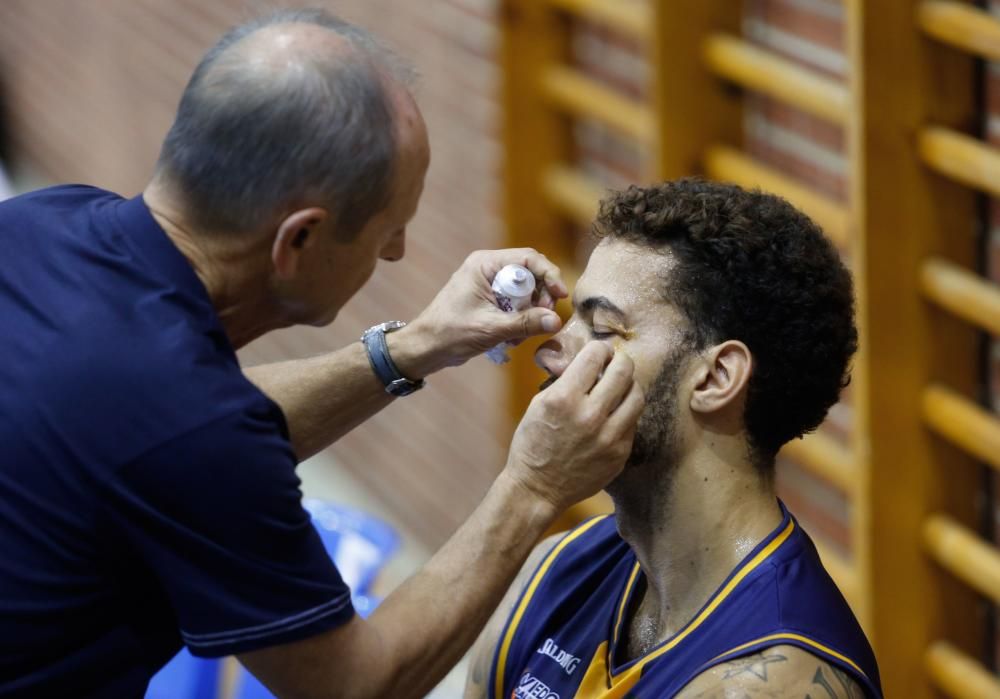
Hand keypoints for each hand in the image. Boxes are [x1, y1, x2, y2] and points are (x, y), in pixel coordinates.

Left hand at [397, 249, 566, 374]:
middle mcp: (488, 268)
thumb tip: (557, 320)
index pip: (529, 258)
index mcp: (485, 264)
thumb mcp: (491, 328)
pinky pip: (516, 303)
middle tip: (544, 318)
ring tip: (521, 335)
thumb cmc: (450, 333)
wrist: (426, 347)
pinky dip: (520, 319)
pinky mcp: (489, 299)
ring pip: (525, 291)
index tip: (561, 295)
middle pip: (530, 274)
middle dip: (541, 297)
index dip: (549, 274)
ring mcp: (489, 283)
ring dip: (530, 312)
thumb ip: (525, 323)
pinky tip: (511, 338)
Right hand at [502, 342, 644, 512]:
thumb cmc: (532, 444)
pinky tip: (615, 414)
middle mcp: (590, 415)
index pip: (595, 356)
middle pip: (623, 371)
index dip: (599, 348)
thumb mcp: (538, 404)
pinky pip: (633, 422)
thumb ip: (565, 382)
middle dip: (620, 360)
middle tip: (616, 362)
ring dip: (630, 385)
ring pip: (637, 395)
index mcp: (564, 398)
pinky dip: (626, 412)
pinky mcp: (620, 454)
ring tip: (621, 386)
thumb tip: (587, 365)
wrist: (537, 489)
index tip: (599, 351)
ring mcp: (609, 437)